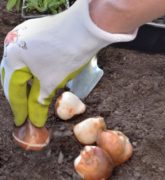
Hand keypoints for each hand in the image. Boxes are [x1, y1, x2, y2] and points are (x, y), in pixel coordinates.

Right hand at [0, 0, 136, 127]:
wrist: (86, 28)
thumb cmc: (67, 55)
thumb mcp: (51, 82)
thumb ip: (39, 101)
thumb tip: (35, 119)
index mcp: (12, 56)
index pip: (13, 89)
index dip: (18, 108)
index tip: (22, 121)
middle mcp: (14, 44)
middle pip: (15, 77)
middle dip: (20, 96)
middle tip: (25, 111)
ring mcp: (25, 36)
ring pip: (22, 67)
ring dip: (27, 83)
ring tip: (30, 98)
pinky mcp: (37, 33)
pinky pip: (30, 57)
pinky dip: (33, 71)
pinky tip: (36, 77)